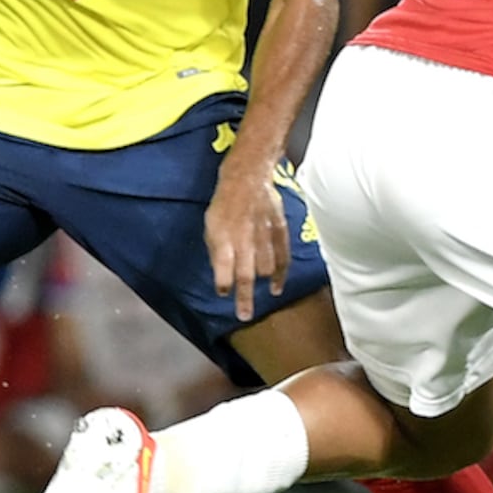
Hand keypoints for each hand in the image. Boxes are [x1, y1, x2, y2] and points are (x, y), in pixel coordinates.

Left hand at [204, 162, 289, 322]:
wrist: (248, 177)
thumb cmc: (224, 202)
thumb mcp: (210, 222)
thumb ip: (216, 247)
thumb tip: (220, 270)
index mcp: (224, 234)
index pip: (223, 266)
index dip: (223, 282)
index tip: (223, 294)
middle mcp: (244, 237)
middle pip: (246, 273)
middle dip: (244, 297)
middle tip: (244, 315)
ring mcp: (264, 235)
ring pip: (265, 268)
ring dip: (260, 283)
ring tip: (256, 297)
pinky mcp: (279, 231)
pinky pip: (282, 258)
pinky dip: (280, 275)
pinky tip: (276, 288)